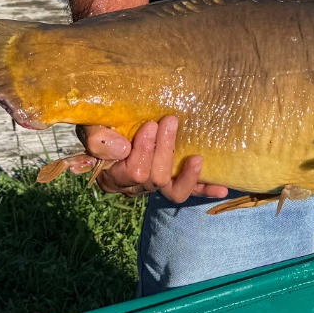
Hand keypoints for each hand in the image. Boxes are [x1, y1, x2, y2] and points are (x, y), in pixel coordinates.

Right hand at [77, 115, 229, 200]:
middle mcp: (134, 185)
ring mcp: (155, 185)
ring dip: (187, 175)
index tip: (151, 125)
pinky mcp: (172, 181)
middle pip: (154, 178)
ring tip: (197, 158)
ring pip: (173, 191)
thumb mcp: (91, 128)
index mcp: (112, 175)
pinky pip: (188, 190)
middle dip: (164, 150)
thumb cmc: (101, 126)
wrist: (111, 125)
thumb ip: (99, 138)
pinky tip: (222, 188)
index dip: (144, 150)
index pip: (132, 171)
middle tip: (169, 121)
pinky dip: (205, 189)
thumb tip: (123, 148)